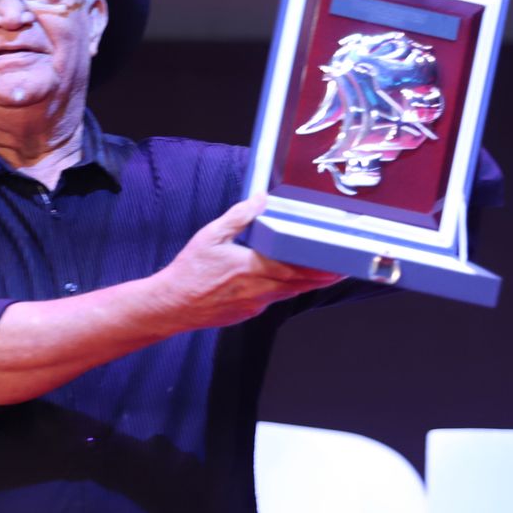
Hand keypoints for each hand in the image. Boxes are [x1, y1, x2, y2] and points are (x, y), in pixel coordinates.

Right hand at [155, 197, 343, 330]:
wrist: (173, 304)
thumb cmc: (190, 270)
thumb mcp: (211, 235)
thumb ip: (239, 216)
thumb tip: (260, 199)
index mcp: (252, 267)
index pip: (296, 269)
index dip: (320, 269)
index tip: (338, 265)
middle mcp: (258, 289)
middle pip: (299, 285)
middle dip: (321, 278)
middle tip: (340, 270)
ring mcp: (254, 304)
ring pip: (287, 294)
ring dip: (304, 285)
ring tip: (320, 274)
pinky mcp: (247, 313)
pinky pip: (270, 300)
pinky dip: (281, 291)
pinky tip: (281, 282)